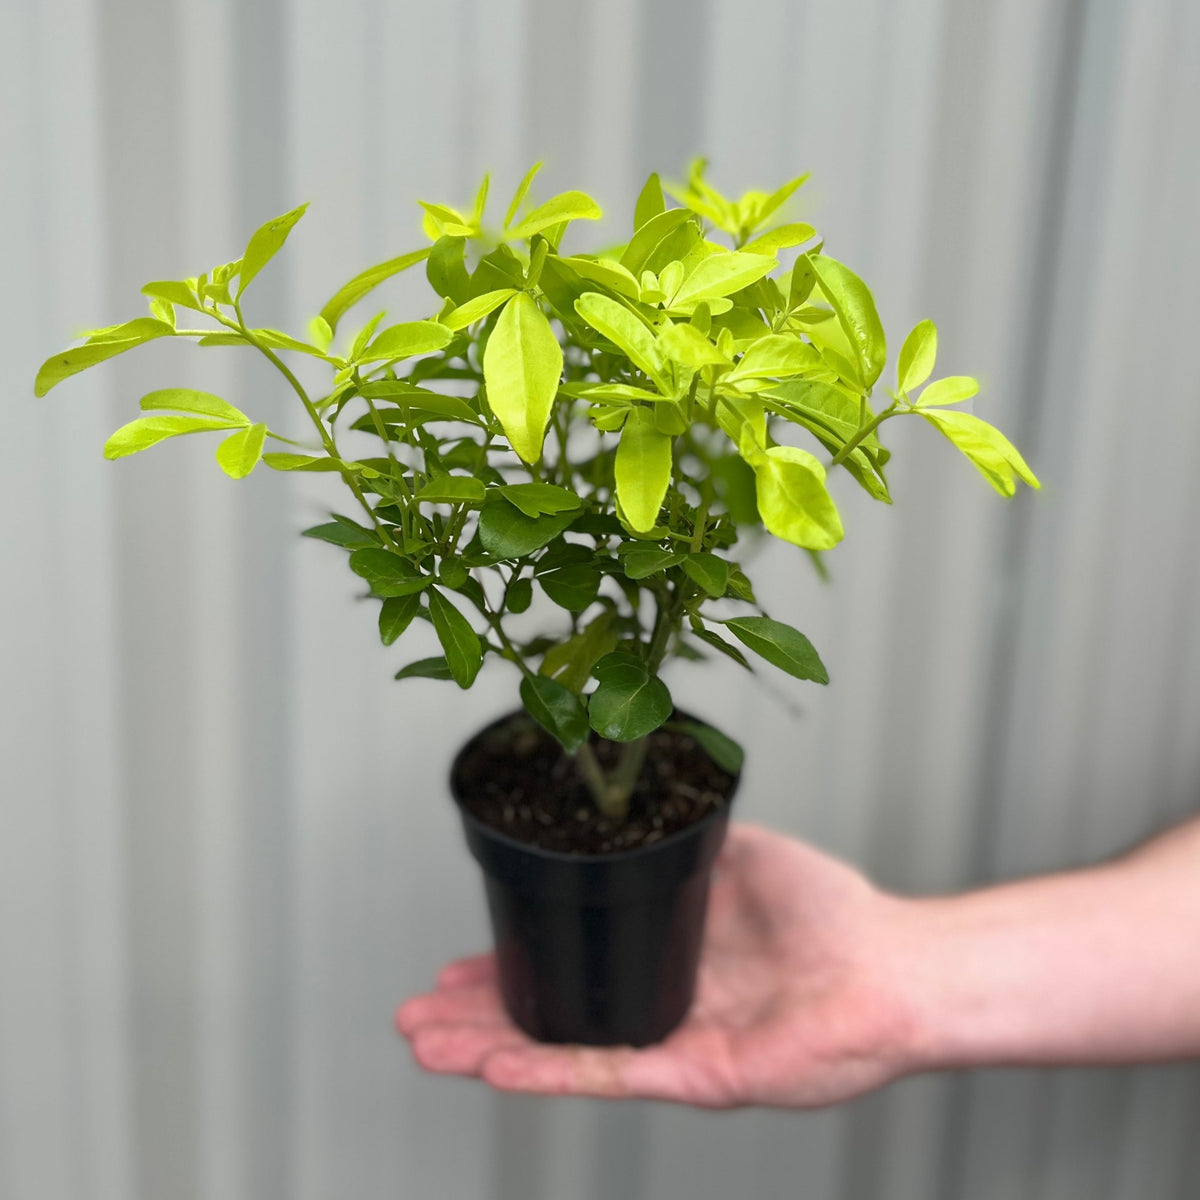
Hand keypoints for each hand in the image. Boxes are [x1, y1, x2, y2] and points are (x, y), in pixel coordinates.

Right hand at [396, 823, 921, 1107]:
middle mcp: (660, 1006)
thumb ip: (689, 837)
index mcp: (666, 958)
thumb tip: (639, 805)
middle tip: (412, 1015)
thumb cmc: (833, 913)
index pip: (572, 966)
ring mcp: (674, 1045)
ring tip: (424, 1043)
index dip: (511, 969)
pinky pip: (610, 1072)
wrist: (892, 963)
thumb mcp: (741, 852)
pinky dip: (549, 1070)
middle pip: (550, 1017)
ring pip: (563, 1051)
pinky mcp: (696, 1074)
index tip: (457, 963)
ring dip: (491, 1050)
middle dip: (476, 1018)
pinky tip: (496, 1066)